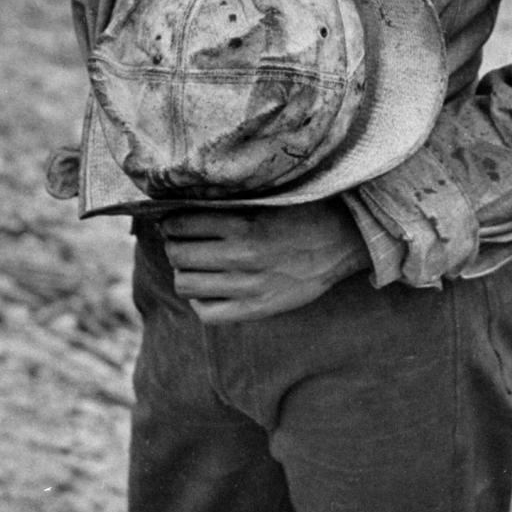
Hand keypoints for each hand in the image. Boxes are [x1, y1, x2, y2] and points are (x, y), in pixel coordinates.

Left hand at [159, 200, 368, 322]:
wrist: (342, 241)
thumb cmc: (304, 213)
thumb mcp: (267, 199)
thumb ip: (232, 203)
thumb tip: (189, 204)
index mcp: (244, 223)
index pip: (182, 223)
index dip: (169, 222)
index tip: (170, 221)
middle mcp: (242, 255)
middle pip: (178, 254)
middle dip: (172, 245)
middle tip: (176, 242)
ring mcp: (248, 285)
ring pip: (186, 284)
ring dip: (182, 272)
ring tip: (190, 265)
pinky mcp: (256, 309)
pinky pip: (207, 313)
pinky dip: (199, 300)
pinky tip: (206, 289)